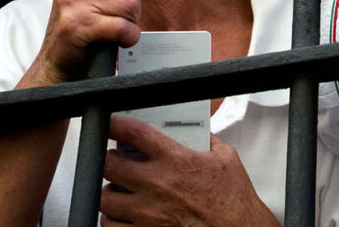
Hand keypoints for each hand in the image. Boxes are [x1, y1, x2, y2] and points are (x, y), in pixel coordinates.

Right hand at [28, 0, 169, 86]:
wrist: (59, 58)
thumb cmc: (86, 18)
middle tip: (120, 8)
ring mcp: (72, 0)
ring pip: (130, 1)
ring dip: (131, 18)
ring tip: (115, 22)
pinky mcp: (77, 26)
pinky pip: (122, 26)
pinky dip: (128, 36)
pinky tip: (118, 37)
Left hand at [101, 117, 279, 226]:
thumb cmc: (233, 201)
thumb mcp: (226, 159)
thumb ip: (207, 142)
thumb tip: (196, 132)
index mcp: (176, 160)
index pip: (136, 133)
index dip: (116, 124)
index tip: (111, 123)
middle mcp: (157, 185)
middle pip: (110, 165)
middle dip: (109, 159)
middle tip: (115, 159)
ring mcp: (147, 213)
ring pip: (105, 198)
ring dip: (110, 191)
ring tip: (118, 189)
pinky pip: (110, 225)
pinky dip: (112, 218)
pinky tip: (122, 214)